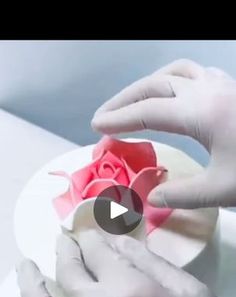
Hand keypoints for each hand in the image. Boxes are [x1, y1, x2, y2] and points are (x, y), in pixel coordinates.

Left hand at [0, 230, 235, 296]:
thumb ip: (151, 263)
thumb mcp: (191, 293)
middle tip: (63, 242)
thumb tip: (118, 241)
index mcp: (128, 289)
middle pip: (69, 272)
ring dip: (29, 283)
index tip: (88, 234)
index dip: (91, 239)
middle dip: (66, 252)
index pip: (98, 252)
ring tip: (23, 267)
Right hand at [92, 59, 235, 208]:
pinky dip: (174, 80)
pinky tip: (174, 95)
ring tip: (133, 102)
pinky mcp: (233, 88)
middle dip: (125, 100)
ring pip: (175, 71)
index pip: (148, 112)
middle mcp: (208, 90)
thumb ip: (183, 195)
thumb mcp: (222, 189)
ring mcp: (223, 85)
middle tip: (104, 117)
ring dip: (149, 85)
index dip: (119, 119)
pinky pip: (195, 73)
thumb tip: (151, 198)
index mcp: (201, 113)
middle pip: (155, 84)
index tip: (97, 127)